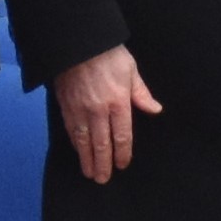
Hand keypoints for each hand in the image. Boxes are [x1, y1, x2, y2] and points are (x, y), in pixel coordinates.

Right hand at [55, 45, 158, 183]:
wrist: (78, 41)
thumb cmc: (108, 53)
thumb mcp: (131, 70)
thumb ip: (141, 93)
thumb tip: (155, 110)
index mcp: (118, 102)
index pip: (122, 136)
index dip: (122, 154)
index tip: (122, 164)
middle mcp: (99, 110)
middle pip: (102, 144)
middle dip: (103, 164)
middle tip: (103, 179)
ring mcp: (80, 109)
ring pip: (84, 141)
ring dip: (87, 160)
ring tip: (90, 173)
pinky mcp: (66, 106)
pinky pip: (71, 130)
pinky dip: (75, 144)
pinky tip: (78, 152)